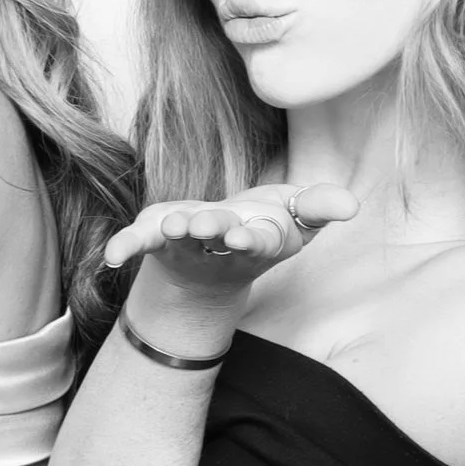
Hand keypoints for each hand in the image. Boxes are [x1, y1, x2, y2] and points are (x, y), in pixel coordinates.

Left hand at [104, 182, 357, 304]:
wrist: (213, 261)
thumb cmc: (262, 227)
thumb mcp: (296, 215)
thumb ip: (319, 206)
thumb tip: (352, 204)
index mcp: (258, 241)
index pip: (260, 241)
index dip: (253, 239)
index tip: (244, 236)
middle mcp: (220, 246)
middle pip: (217, 237)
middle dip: (212, 229)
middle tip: (207, 224)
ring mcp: (186, 242)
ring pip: (180, 237)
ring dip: (176, 231)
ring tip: (174, 224)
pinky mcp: (156, 236)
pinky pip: (139, 241)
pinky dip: (126, 246)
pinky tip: (112, 256)